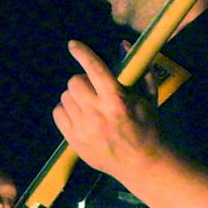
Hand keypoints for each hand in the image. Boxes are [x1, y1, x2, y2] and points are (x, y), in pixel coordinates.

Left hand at [52, 40, 162, 175]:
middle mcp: (96, 113)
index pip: (94, 69)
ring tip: (88, 103)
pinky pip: (58, 114)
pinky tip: (79, 114)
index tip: (73, 45)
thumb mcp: (149, 96)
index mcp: (116, 100)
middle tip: (93, 88)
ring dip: (75, 96)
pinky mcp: (74, 141)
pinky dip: (66, 110)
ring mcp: (83, 128)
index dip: (82, 53)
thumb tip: (124, 44)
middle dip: (83, 80)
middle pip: (74, 82)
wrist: (142, 163)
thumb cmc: (148, 127)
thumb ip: (139, 69)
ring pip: (65, 98)